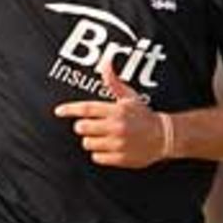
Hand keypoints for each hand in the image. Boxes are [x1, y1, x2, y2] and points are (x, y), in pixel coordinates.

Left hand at [54, 61, 170, 167]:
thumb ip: (113, 82)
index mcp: (117, 110)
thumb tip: (105, 63)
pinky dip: (100, 153)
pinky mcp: (120, 158)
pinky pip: (97, 157)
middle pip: (82, 128)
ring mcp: (118, 144)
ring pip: (87, 143)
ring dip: (92, 140)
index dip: (70, 110)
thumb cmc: (143, 116)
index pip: (86, 109)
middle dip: (83, 127)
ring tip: (104, 137)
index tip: (58, 111)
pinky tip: (110, 148)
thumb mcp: (130, 97)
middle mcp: (116, 127)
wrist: (164, 136)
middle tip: (91, 126)